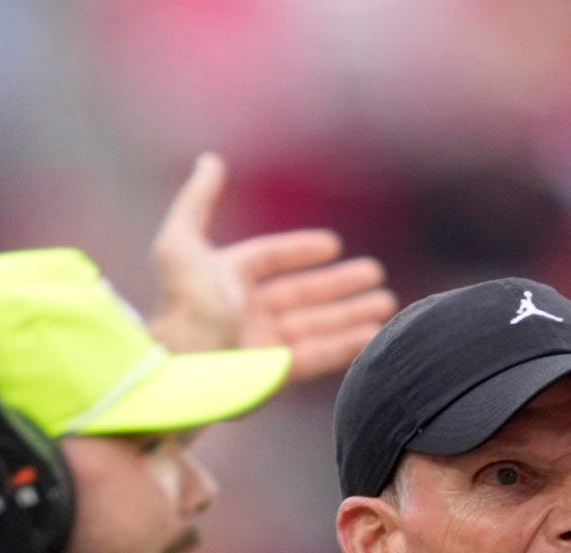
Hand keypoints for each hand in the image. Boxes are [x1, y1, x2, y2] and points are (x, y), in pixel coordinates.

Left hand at [148, 153, 394, 376]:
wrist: (185, 363)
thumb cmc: (183, 303)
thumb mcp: (183, 242)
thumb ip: (198, 201)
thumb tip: (210, 159)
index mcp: (227, 280)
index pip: (270, 259)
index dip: (300, 250)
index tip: (333, 245)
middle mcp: (248, 311)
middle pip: (302, 294)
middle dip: (339, 285)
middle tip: (376, 274)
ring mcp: (265, 345)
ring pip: (318, 325)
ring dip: (352, 313)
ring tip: (387, 303)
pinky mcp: (279, 375)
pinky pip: (321, 356)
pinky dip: (348, 345)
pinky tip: (375, 333)